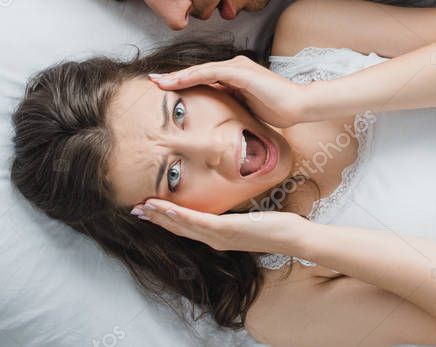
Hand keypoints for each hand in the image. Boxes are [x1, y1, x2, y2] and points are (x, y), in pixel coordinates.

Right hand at [132, 198, 304, 253]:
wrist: (292, 238)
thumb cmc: (274, 227)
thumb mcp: (249, 218)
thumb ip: (235, 214)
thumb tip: (228, 204)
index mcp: (218, 236)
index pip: (186, 228)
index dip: (165, 220)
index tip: (147, 210)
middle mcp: (215, 239)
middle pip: (178, 229)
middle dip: (156, 218)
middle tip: (135, 208)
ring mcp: (220, 236)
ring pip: (184, 225)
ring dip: (162, 216)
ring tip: (143, 206)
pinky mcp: (228, 230)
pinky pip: (199, 222)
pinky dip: (181, 216)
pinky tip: (168, 208)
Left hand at [149, 55, 308, 127]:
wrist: (299, 106)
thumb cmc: (278, 110)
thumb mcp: (247, 107)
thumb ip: (232, 103)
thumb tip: (216, 112)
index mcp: (237, 76)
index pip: (205, 77)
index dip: (184, 82)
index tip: (165, 88)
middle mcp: (236, 67)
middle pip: (199, 71)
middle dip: (175, 77)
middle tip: (153, 81)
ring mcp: (239, 68)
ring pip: (201, 70)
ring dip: (178, 76)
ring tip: (159, 82)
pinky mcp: (241, 73)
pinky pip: (211, 73)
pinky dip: (192, 76)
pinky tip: (177, 81)